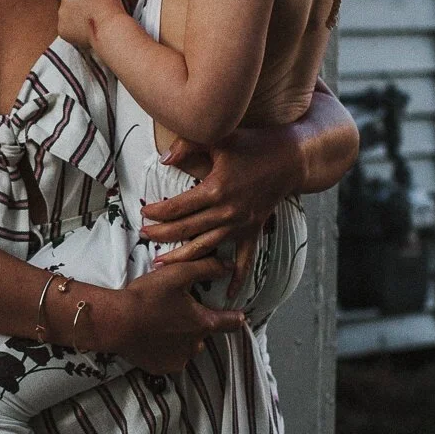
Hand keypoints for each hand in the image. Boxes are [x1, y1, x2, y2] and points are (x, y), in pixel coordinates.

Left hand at [57, 0, 124, 49]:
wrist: (108, 30)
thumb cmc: (111, 10)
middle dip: (79, 2)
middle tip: (92, 10)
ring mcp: (62, 14)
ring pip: (67, 12)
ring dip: (75, 15)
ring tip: (90, 21)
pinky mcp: (62, 28)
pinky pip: (66, 27)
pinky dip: (74, 29)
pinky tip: (86, 29)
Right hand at [103, 255, 245, 374]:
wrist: (115, 322)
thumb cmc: (146, 297)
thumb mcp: (178, 274)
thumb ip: (207, 268)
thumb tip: (230, 266)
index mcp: (203, 323)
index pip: (231, 322)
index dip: (235, 317)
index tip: (239, 316)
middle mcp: (195, 345)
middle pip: (204, 334)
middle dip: (196, 325)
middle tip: (177, 313)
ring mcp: (178, 360)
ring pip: (187, 348)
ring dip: (181, 339)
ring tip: (162, 325)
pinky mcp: (161, 369)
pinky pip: (171, 359)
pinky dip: (166, 350)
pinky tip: (154, 338)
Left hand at [140, 125, 303, 299]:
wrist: (291, 158)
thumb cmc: (254, 145)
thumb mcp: (220, 138)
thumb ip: (188, 146)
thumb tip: (163, 159)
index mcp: (215, 190)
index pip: (176, 207)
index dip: (156, 211)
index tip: (144, 212)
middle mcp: (227, 212)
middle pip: (185, 230)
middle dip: (161, 234)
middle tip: (143, 235)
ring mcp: (240, 225)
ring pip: (204, 248)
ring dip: (181, 257)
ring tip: (160, 263)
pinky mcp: (253, 231)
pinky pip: (244, 260)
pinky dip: (237, 278)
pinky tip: (229, 295)